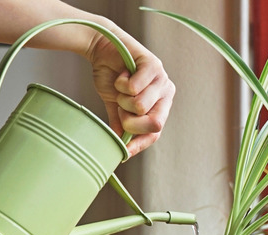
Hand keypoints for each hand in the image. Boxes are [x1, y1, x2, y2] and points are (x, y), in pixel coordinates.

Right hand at [85, 26, 174, 156]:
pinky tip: (122, 74)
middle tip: (120, 105)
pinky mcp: (153, 65)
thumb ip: (122, 125)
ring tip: (121, 86)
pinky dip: (121, 83)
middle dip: (129, 120)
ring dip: (122, 99)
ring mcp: (162, 78)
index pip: (155, 132)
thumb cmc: (111, 76)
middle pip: (152, 123)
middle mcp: (167, 92)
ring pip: (140, 106)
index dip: (140, 143)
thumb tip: (122, 150)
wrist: (101, 49)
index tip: (125, 151)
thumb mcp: (116, 106)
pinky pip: (134, 88)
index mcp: (161, 105)